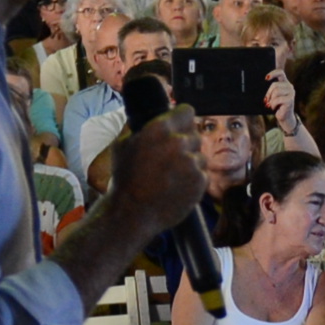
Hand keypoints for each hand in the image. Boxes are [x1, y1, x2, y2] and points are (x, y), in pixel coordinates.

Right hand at [90, 114, 201, 245]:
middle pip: (194, 134)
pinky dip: (193, 180)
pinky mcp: (200, 182)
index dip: (182, 119)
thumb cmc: (124, 179)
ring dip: (190, 162)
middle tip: (171, 157)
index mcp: (160, 129)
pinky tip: (177, 187)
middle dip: (185, 143)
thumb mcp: (122, 145)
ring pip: (200, 155)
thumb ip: (141, 128)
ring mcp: (192, 163)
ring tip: (172, 175)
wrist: (132, 213)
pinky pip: (202, 174)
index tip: (179, 125)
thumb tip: (150, 119)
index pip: (187, 111)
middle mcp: (179, 142)